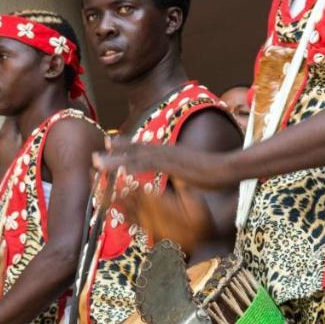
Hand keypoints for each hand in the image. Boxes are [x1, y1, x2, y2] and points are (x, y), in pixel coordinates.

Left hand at [95, 139, 235, 189]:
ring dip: (115, 159)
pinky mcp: (172, 164)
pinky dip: (132, 166)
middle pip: (136, 150)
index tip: (111, 146)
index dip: (126, 147)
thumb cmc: (217, 172)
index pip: (145, 148)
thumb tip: (179, 178)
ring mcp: (169, 156)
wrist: (229, 167)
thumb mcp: (195, 172)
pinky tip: (119, 169)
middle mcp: (167, 150)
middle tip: (95, 155)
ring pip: (136, 156)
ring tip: (96, 162)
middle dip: (115, 152)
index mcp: (173, 151)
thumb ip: (182, 173)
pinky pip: (147, 165)